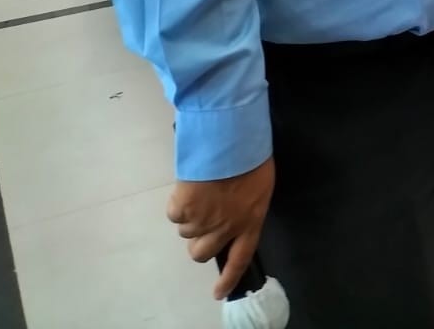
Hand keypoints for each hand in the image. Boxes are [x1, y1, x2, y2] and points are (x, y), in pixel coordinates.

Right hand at [168, 156, 274, 299]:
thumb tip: (232, 215)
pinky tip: (190, 186)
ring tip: (201, 192)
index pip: (240, 258)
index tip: (218, 292)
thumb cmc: (251, 157)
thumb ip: (246, 207)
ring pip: (185, 231)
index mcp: (250, 221)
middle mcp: (226, 228)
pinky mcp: (183, 209)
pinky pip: (174, 213)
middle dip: (198, 241)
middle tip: (201, 222)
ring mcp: (203, 220)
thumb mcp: (259, 186)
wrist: (231, 141)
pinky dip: (179, 202)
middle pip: (201, 253)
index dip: (229, 278)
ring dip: (190, 216)